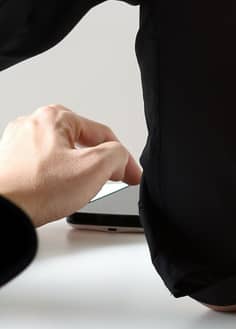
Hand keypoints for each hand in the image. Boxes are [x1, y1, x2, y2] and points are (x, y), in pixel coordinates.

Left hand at [0, 105, 141, 225]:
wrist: (0, 212)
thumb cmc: (34, 190)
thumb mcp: (95, 167)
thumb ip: (119, 154)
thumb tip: (119, 159)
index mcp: (53, 116)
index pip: (102, 134)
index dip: (122, 158)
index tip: (129, 175)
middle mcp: (32, 125)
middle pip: (82, 144)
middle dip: (96, 164)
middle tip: (103, 182)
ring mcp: (16, 145)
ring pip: (62, 157)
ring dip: (74, 173)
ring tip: (71, 191)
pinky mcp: (8, 165)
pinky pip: (43, 169)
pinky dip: (53, 180)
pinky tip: (53, 194)